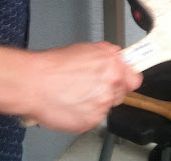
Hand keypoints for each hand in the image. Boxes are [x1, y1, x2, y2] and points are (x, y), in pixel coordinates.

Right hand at [21, 42, 141, 132]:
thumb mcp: (87, 48)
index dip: (127, 78)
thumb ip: (107, 54)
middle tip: (91, 85)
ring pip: (105, 106)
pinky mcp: (89, 121)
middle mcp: (110, 86)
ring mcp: (101, 106)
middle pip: (120, 93)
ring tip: (76, 93)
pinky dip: (84, 113)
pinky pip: (93, 118)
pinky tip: (72, 103)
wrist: (35, 83)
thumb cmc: (55, 65)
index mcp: (113, 66)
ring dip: (95, 101)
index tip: (124, 79)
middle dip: (109, 89)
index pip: (135, 78)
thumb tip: (116, 56)